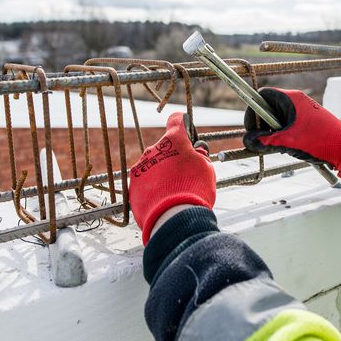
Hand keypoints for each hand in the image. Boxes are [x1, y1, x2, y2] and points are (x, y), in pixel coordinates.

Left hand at [129, 112, 215, 244]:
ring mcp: (141, 167)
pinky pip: (145, 183)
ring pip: (153, 166)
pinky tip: (163, 200)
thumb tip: (197, 152)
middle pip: (164, 148)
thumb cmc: (194, 190)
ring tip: (174, 192)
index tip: (186, 133)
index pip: (176, 121)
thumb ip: (199, 156)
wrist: (173, 218)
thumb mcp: (207, 168)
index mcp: (173, 141)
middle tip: (185, 175)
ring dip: (162, 174)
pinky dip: (153, 189)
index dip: (182, 126)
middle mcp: (153, 150)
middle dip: (173, 158)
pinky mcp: (133, 185)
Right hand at [243, 88, 340, 179]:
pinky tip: (288, 146)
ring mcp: (302, 110)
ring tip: (279, 145)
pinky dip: (282, 134)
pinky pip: (287, 123)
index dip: (252, 110)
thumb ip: (265, 141)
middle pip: (268, 107)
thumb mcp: (288, 142)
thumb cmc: (320, 141)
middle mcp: (296, 101)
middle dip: (262, 124)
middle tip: (263, 140)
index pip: (262, 95)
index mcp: (291, 99)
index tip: (251, 129)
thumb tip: (247, 140)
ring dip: (272, 131)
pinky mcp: (307, 120)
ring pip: (277, 117)